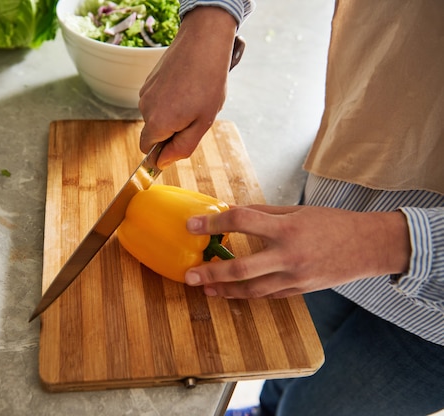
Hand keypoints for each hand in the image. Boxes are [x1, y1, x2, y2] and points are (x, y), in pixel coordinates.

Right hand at [138, 7, 237, 168]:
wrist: (203, 42)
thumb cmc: (208, 82)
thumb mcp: (202, 123)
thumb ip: (181, 148)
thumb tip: (161, 163)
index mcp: (157, 123)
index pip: (147, 150)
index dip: (163, 151)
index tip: (181, 141)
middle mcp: (145, 108)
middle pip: (153, 132)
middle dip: (171, 130)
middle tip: (195, 115)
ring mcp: (145, 92)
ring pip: (156, 115)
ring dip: (172, 112)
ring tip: (193, 96)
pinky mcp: (149, 80)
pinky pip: (157, 99)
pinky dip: (169, 98)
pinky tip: (186, 85)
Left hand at [184, 205, 410, 297]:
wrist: (369, 247)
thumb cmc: (332, 223)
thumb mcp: (296, 211)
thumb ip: (262, 213)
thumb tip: (231, 212)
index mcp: (286, 228)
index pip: (242, 222)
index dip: (213, 223)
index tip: (192, 225)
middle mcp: (288, 256)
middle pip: (241, 268)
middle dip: (211, 273)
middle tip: (188, 275)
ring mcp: (294, 278)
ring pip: (251, 290)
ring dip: (224, 290)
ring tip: (204, 287)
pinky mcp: (298, 291)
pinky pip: (267, 295)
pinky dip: (246, 293)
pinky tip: (231, 291)